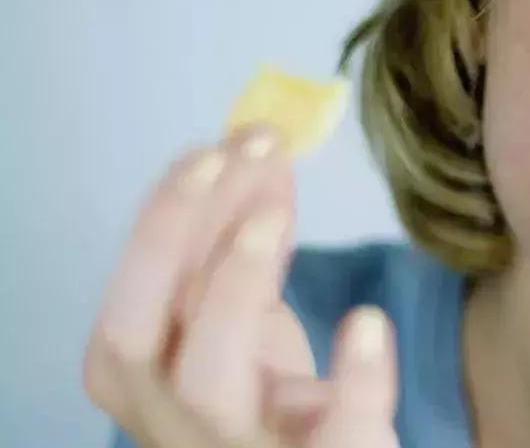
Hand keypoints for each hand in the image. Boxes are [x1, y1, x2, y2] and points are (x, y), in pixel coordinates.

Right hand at [83, 126, 400, 447]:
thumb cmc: (260, 388)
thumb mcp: (241, 311)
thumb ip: (242, 234)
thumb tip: (261, 142)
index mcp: (144, 373)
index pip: (132, 294)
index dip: (164, 217)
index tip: (218, 145)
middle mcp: (170, 416)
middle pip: (136, 334)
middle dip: (172, 235)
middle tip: (233, 154)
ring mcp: (239, 447)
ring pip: (208, 384)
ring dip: (233, 289)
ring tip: (271, 218)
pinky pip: (334, 438)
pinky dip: (355, 382)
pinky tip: (367, 321)